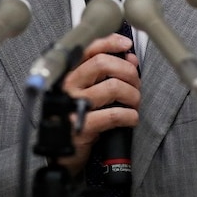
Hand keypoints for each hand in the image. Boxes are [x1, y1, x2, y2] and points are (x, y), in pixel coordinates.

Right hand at [57, 33, 140, 175]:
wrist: (61, 153)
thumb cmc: (76, 118)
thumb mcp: (87, 91)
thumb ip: (106, 72)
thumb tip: (129, 58)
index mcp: (68, 74)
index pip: (87, 49)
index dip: (109, 43)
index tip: (126, 45)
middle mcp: (68, 86)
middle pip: (102, 64)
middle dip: (127, 71)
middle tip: (135, 83)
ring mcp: (73, 106)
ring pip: (112, 87)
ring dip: (132, 95)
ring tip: (134, 104)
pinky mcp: (81, 127)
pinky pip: (113, 115)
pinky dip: (129, 115)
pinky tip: (131, 118)